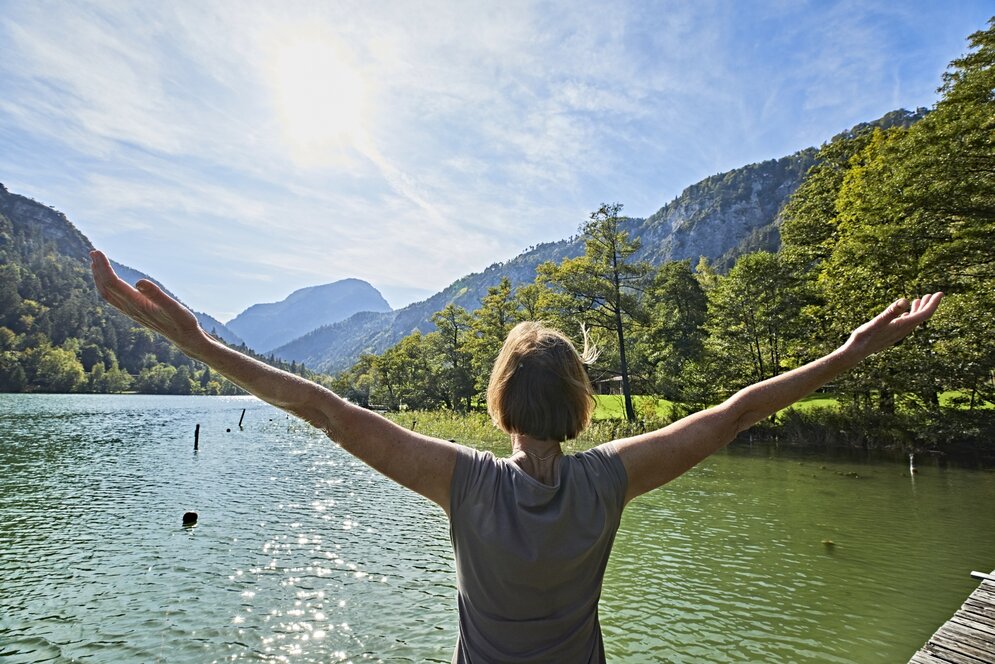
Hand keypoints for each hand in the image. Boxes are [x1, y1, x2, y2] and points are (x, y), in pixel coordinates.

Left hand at [90, 250, 205, 352]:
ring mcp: (131, 312)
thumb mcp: (174, 307)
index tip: (98, 252)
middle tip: (93, 252)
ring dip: (99, 278)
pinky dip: (106, 286)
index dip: (104, 268)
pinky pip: (113, 299)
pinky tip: (109, 280)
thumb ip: (156, 295)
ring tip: (94, 263)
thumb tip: (139, 281)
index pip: (113, 283)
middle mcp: (130, 309)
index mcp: (137, 304)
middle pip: (106, 288)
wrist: (184, 338)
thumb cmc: (182, 322)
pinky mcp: (134, 312)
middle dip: (98, 269)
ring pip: (107, 294)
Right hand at [845, 293, 942, 357]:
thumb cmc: (864, 337)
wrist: (856, 352)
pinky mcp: (891, 334)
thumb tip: (906, 300)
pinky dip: (909, 315)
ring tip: (920, 299)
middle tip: (934, 294)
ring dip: (919, 309)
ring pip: (914, 320)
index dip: (933, 304)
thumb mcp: (877, 321)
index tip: (940, 293)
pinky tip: (905, 312)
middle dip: (928, 305)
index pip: (924, 314)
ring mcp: (897, 333)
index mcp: (902, 326)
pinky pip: (905, 324)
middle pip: (921, 317)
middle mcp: (903, 331)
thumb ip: (891, 311)